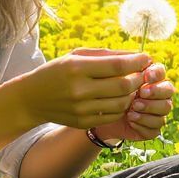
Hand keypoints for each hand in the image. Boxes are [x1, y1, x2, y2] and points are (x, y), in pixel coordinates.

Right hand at [13, 47, 150, 130]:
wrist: (32, 98)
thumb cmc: (57, 71)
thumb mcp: (76, 56)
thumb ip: (106, 55)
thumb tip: (136, 56)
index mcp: (76, 68)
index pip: (117, 65)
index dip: (136, 62)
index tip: (146, 58)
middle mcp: (79, 89)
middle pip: (123, 85)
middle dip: (138, 78)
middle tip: (141, 73)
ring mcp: (81, 109)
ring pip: (121, 102)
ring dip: (131, 94)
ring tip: (129, 86)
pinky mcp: (83, 122)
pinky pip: (112, 115)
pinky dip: (121, 106)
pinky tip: (117, 98)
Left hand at [93, 62, 174, 143]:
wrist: (100, 115)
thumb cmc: (106, 90)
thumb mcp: (109, 76)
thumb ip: (121, 65)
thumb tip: (135, 56)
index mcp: (150, 78)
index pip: (161, 71)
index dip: (156, 74)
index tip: (146, 76)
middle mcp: (158, 94)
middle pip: (169, 90)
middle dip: (156, 92)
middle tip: (140, 93)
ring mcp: (157, 112)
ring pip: (165, 108)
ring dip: (149, 108)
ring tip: (132, 109)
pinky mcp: (151, 129)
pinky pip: (156, 128)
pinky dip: (144, 124)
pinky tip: (131, 120)